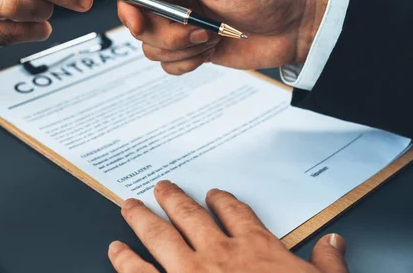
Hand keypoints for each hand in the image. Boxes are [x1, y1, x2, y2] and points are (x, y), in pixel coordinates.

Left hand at [108, 181, 347, 272]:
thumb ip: (327, 264)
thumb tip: (334, 243)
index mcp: (256, 249)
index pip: (236, 214)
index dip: (223, 201)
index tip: (214, 194)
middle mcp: (219, 254)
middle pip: (190, 216)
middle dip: (174, 199)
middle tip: (161, 186)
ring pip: (160, 235)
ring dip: (143, 218)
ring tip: (130, 205)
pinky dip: (126, 260)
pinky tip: (116, 249)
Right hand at [117, 0, 329, 74]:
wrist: (296, 26)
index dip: (131, 11)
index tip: (141, 23)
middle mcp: (175, 2)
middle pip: (142, 27)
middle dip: (168, 34)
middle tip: (199, 28)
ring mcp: (183, 29)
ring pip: (153, 49)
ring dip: (182, 49)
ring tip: (212, 37)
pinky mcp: (193, 52)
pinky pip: (170, 66)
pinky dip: (188, 63)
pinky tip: (211, 51)